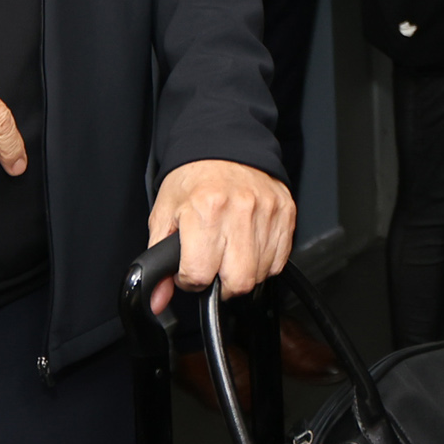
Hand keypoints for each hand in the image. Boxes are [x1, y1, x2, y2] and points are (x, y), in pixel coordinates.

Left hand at [143, 159, 293, 315]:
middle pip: (237, 282)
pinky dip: (263, 262)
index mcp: (205, 209)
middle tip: (212, 266)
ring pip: (260, 274)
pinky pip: (279, 260)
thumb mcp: (164, 215)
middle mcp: (240, 211)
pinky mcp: (287, 213)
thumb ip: (158, 261)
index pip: (199, 274)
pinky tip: (248, 245)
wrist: (224, 143)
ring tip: (229, 250)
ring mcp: (268, 212)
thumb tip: (157, 300)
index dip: (189, 278)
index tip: (189, 267)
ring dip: (242, 272)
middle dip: (221, 284)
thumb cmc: (193, 178)